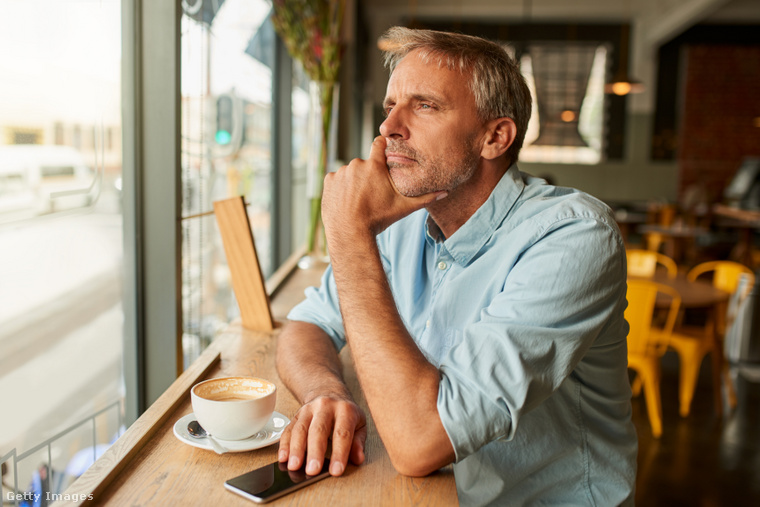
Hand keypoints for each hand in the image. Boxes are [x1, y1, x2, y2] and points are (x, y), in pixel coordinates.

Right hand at [278, 395, 366, 476]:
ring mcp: (308, 409)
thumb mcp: (359, 424)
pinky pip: (288, 429)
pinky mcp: (296, 415)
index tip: (336, 471)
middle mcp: (325, 406)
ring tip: (294, 466)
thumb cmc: (346, 414)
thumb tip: (358, 458)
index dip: (339, 453)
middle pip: (318, 430)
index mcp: (345, 410)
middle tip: (312, 471)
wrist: (330, 392)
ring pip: (300, 429)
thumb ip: (358, 442)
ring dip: (296, 449)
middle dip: (314, 452)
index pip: (342, 433)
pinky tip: (283, 457)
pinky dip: (284, 445)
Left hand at [321, 136, 445, 244]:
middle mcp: (356, 164)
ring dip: (354, 181)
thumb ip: (424, 197)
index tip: (383, 153)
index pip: (379, 143)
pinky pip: (336, 180)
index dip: (382, 147)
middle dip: (368, 175)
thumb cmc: (378, 219)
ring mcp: (341, 172)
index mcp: (374, 166)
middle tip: (372, 193)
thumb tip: (446, 192)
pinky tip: (346, 201)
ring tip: (359, 200)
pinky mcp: (329, 181)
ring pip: (350, 172)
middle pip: (365, 163)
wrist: (350, 233)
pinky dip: (340, 188)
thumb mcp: (404, 208)